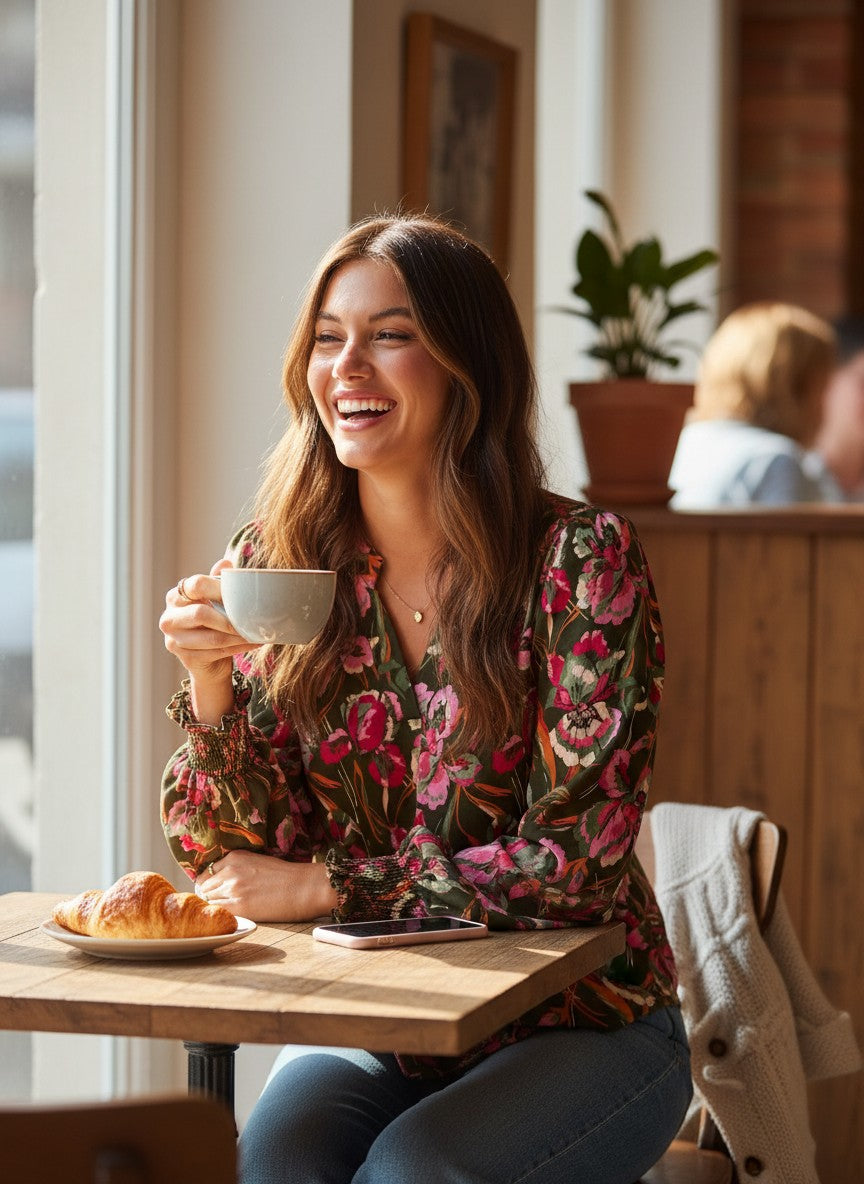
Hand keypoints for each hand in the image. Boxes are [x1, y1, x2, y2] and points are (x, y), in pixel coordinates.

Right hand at [160, 558, 257, 722]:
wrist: (209, 660)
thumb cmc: (212, 623)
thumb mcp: (215, 600)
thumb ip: (217, 581)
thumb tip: (225, 562)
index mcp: (176, 596)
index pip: (196, 585)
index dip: (220, 588)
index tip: (241, 594)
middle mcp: (169, 618)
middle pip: (201, 614)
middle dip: (230, 618)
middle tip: (252, 619)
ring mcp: (174, 640)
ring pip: (213, 637)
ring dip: (239, 636)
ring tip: (257, 632)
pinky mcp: (186, 658)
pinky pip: (218, 652)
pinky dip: (239, 647)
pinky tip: (254, 642)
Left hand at [197, 851, 337, 921]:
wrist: (305, 887)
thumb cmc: (288, 876)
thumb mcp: (258, 862)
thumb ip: (238, 869)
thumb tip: (222, 883)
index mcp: (234, 857)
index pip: (207, 873)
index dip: (210, 885)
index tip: (216, 892)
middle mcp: (230, 871)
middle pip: (204, 888)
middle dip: (210, 896)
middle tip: (222, 904)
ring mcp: (232, 889)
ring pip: (208, 901)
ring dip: (215, 907)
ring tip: (229, 911)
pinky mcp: (239, 907)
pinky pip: (217, 913)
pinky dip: (220, 916)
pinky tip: (231, 917)